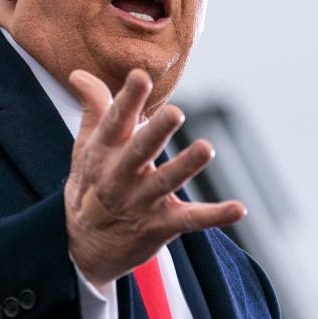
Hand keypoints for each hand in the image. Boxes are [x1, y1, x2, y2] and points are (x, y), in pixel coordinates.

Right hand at [64, 68, 246, 287]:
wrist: (83, 247)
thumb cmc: (90, 185)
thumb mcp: (85, 147)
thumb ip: (93, 107)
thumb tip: (79, 71)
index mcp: (103, 152)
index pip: (115, 121)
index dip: (128, 98)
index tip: (141, 76)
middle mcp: (120, 176)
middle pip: (140, 150)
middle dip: (157, 131)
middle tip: (176, 112)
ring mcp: (141, 202)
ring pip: (166, 182)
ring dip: (186, 165)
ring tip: (206, 148)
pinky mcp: (161, 225)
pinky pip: (191, 220)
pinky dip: (215, 216)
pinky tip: (238, 208)